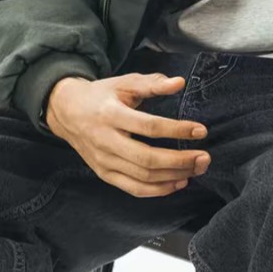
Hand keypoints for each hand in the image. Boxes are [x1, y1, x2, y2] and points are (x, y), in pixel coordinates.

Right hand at [46, 72, 211, 196]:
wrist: (67, 112)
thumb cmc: (101, 95)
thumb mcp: (124, 82)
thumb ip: (152, 83)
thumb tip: (180, 82)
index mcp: (111, 114)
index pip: (149, 127)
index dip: (177, 130)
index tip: (201, 130)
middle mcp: (106, 141)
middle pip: (147, 158)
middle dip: (180, 161)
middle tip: (204, 157)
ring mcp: (104, 161)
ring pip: (143, 177)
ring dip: (173, 176)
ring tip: (196, 169)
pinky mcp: (104, 174)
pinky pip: (133, 189)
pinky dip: (158, 190)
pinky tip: (177, 182)